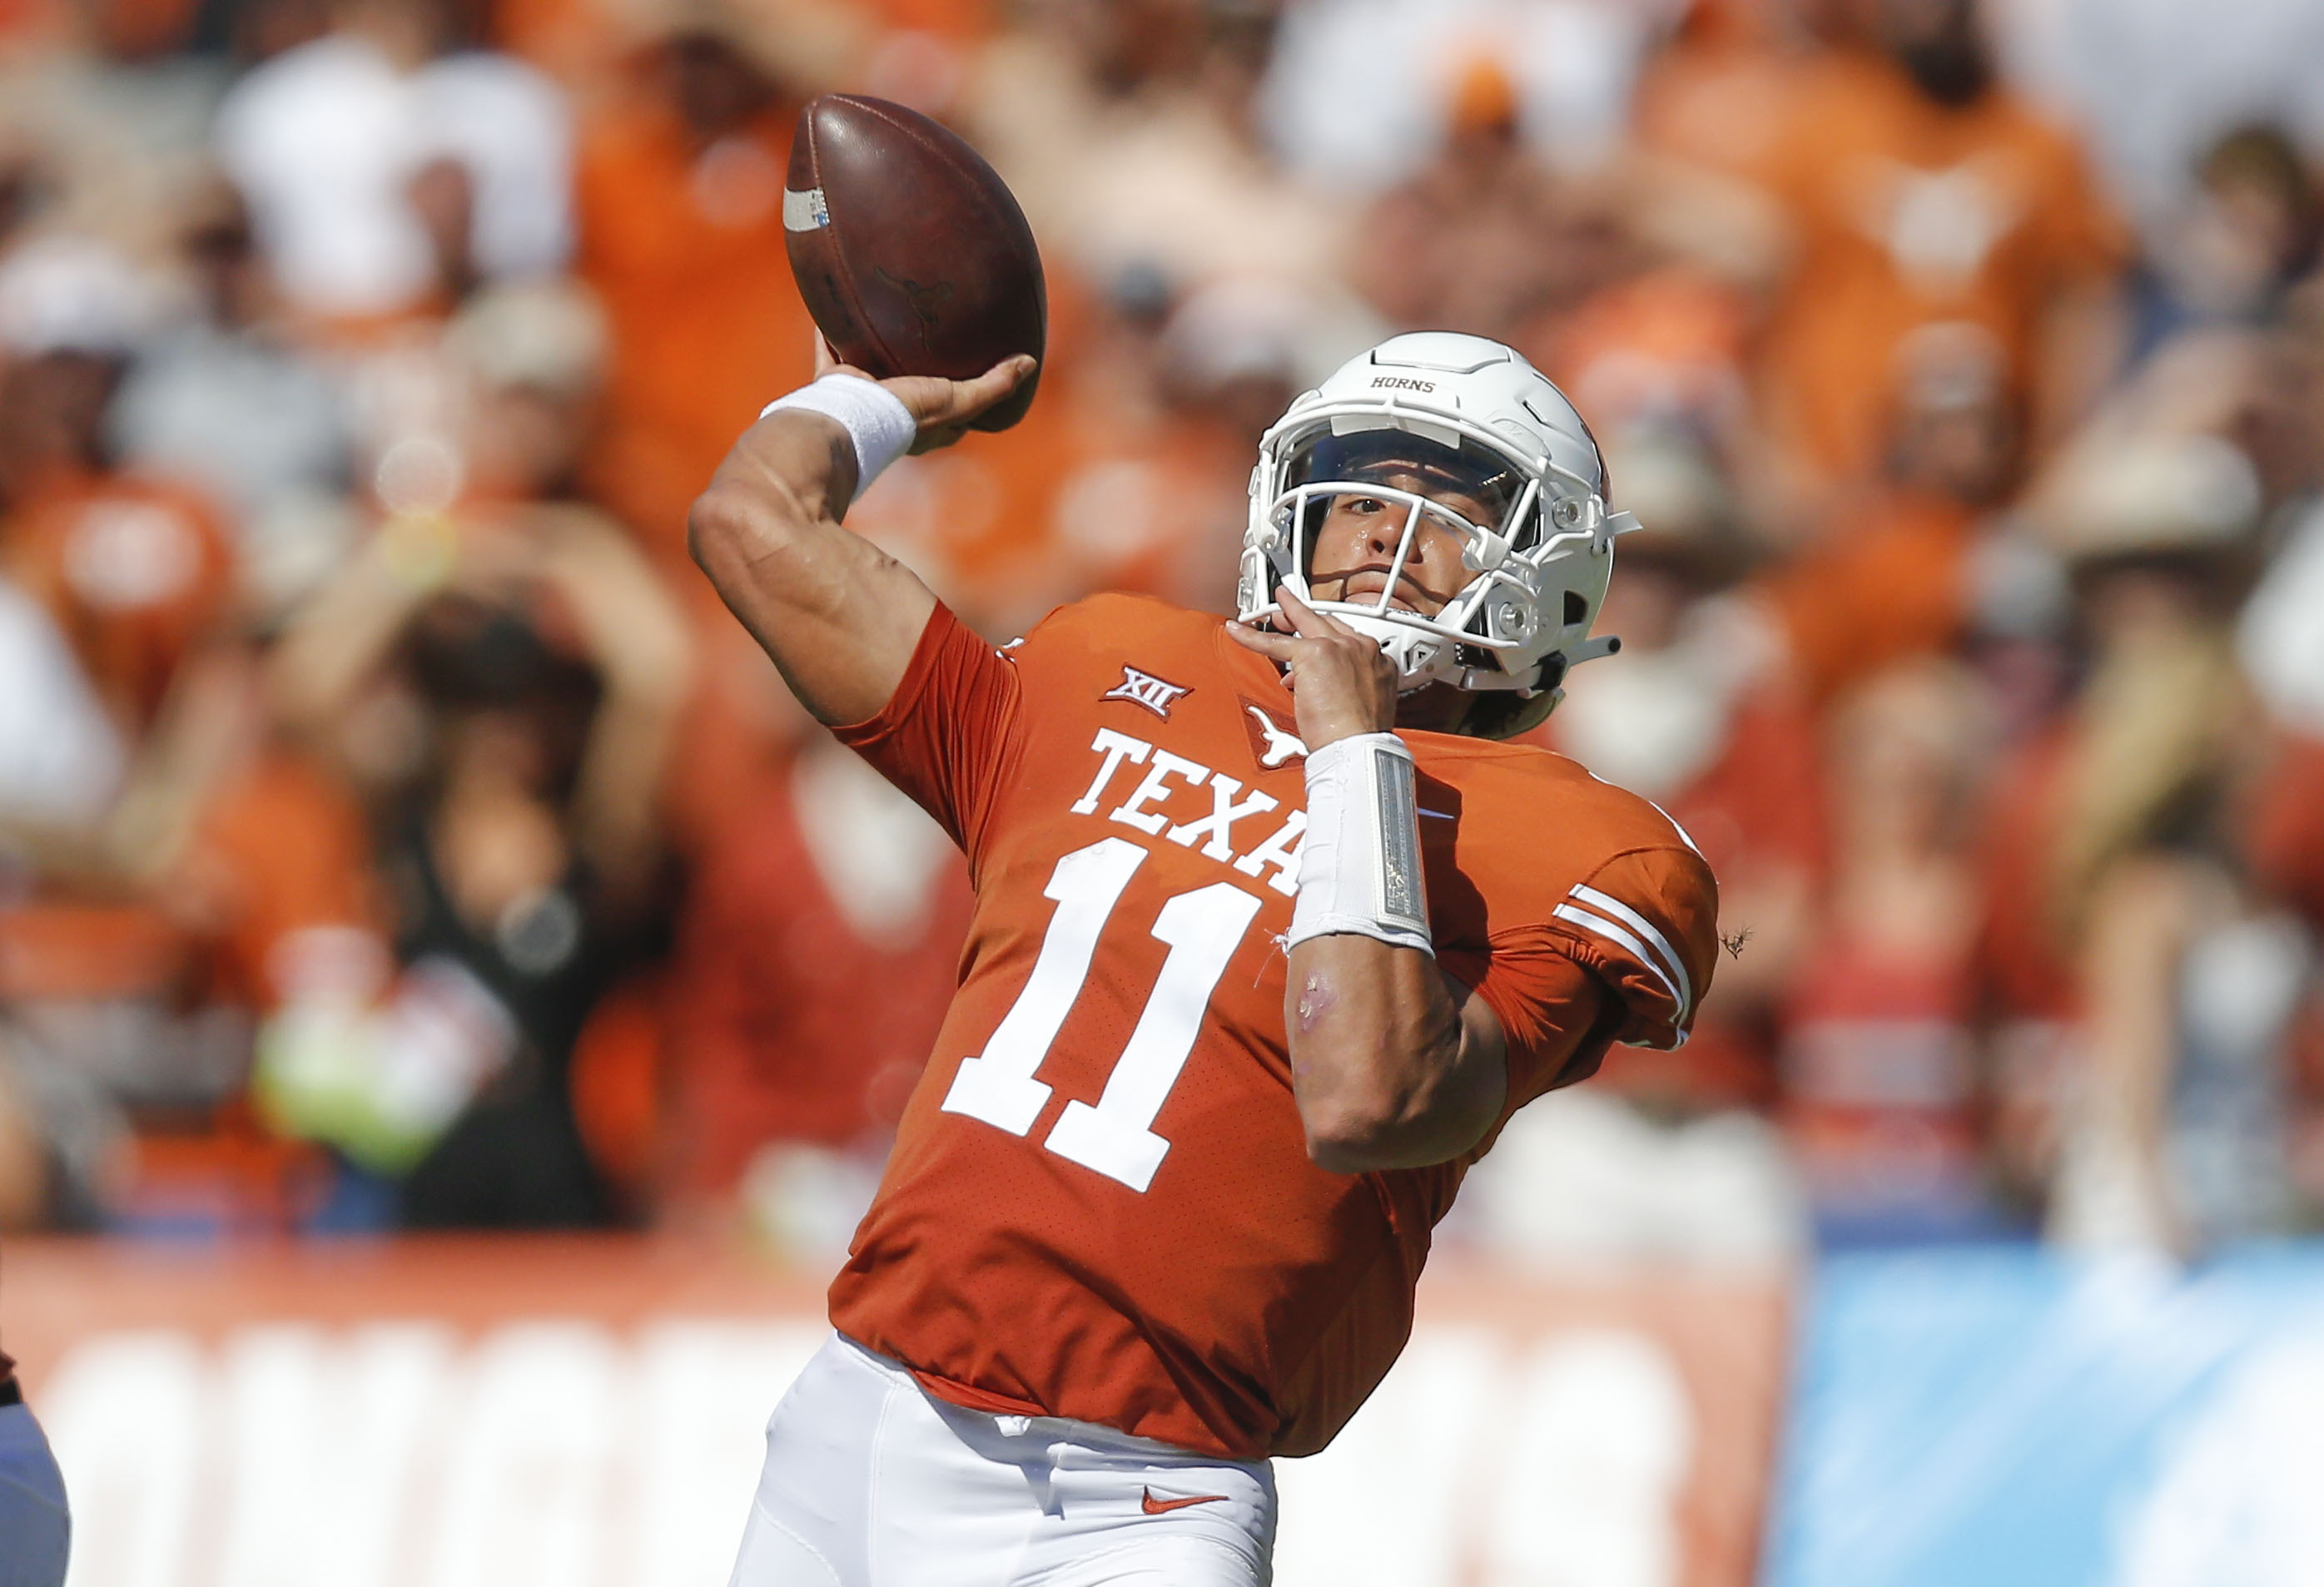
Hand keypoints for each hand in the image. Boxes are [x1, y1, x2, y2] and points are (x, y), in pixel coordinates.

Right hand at [813, 332, 1035, 454]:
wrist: (850, 421)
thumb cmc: (907, 416)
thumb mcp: (959, 401)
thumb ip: (993, 385)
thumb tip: (1030, 362)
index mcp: (924, 426)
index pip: (954, 410)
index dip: (967, 393)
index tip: (976, 367)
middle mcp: (892, 414)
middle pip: (911, 386)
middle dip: (917, 366)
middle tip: (927, 333)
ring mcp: (860, 399)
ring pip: (870, 367)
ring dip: (875, 346)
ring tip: (883, 314)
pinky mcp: (833, 383)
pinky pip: (831, 349)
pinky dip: (831, 332)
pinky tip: (834, 307)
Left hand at [1226, 586, 1398, 748]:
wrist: (1357, 743)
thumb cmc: (1360, 735)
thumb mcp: (1364, 702)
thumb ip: (1345, 685)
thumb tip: (1318, 684)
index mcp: (1377, 660)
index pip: (1348, 638)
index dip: (1329, 637)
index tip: (1319, 634)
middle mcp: (1360, 647)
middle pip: (1327, 622)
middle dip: (1305, 615)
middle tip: (1288, 612)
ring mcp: (1337, 647)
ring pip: (1303, 623)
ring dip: (1284, 616)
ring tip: (1270, 613)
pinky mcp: (1312, 653)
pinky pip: (1274, 642)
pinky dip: (1251, 637)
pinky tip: (1237, 630)